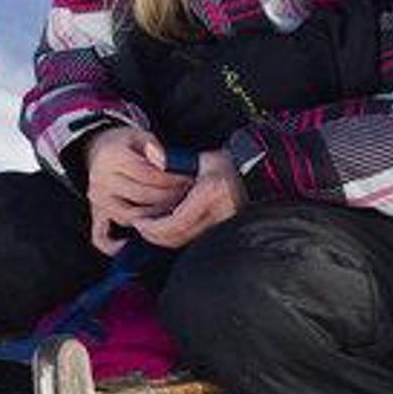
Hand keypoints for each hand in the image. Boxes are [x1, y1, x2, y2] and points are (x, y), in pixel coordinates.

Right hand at [84, 126, 192, 254]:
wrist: (99, 151)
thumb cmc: (126, 145)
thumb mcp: (140, 137)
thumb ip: (156, 149)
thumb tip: (168, 163)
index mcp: (112, 157)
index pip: (149, 175)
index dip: (173, 179)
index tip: (189, 180)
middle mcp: (101, 180)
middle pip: (143, 197)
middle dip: (170, 197)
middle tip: (188, 196)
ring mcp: (97, 200)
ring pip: (130, 217)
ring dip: (155, 217)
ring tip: (173, 210)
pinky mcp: (95, 213)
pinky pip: (100, 236)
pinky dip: (114, 245)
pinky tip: (131, 244)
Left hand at [131, 149, 247, 249]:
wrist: (254, 176)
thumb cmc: (226, 165)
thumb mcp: (200, 159)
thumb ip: (171, 159)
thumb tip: (150, 152)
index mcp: (209, 194)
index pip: (176, 220)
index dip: (154, 225)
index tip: (139, 221)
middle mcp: (216, 213)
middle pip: (178, 236)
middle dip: (154, 235)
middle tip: (138, 226)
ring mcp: (220, 224)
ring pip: (184, 241)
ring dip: (163, 238)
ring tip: (148, 228)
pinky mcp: (219, 230)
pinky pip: (193, 240)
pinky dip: (175, 237)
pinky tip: (165, 230)